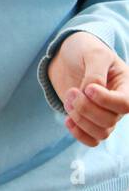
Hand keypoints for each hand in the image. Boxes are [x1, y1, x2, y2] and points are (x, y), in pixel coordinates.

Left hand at [47, 32, 128, 146]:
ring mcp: (105, 113)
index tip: (87, 88)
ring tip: (68, 100)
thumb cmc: (84, 50)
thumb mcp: (93, 54)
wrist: (67, 56)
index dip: (105, 101)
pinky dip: (79, 133)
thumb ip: (96, 73)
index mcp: (126, 85)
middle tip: (71, 92)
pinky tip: (67, 119)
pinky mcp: (90, 120)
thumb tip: (92, 92)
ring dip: (80, 119)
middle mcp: (118, 103)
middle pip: (110, 121)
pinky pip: (92, 140)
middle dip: (86, 108)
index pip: (125, 104)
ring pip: (101, 132)